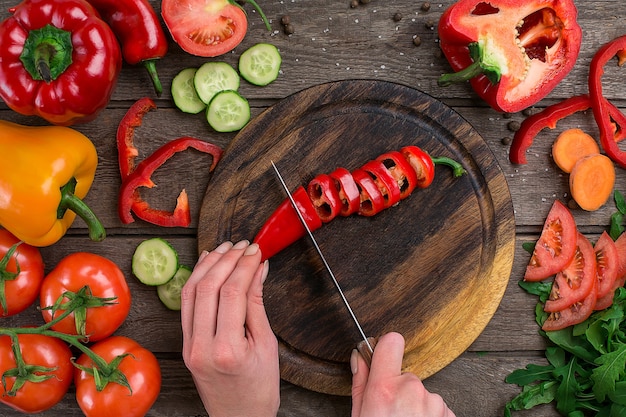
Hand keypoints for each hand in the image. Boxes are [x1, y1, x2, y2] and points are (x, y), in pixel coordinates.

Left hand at [181, 240, 279, 416]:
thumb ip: (257, 304)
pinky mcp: (185, 345)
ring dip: (208, 265)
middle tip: (244, 246)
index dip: (244, 266)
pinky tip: (208, 265)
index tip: (257, 252)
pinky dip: (196, 280)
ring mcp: (189, 346)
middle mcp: (201, 347)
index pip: (232, 293)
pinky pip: (186, 304)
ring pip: (190, 292)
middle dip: (227, 260)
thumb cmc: (259, 389)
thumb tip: (258, 269)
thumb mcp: (267, 345)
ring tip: (226, 248)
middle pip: (208, 288)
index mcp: (226, 350)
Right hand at [351, 332, 455, 416]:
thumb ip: (361, 382)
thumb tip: (359, 357)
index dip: (386, 347)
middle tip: (391, 410)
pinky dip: (428, 415)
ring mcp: (433, 402)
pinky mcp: (448, 413)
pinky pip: (435, 406)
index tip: (383, 355)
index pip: (391, 342)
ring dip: (415, 404)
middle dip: (398, 389)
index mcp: (385, 389)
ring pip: (421, 392)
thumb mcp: (360, 414)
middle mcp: (411, 390)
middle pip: (405, 375)